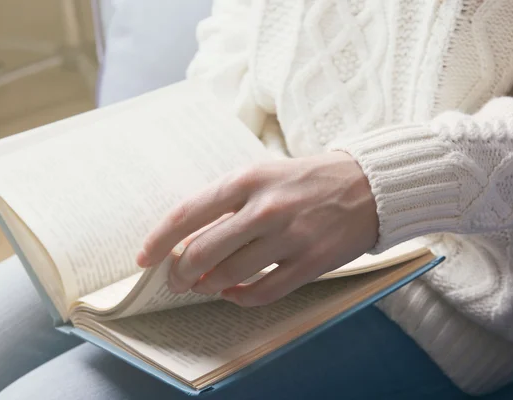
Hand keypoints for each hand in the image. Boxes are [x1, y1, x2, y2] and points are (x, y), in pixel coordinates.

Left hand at [136, 151, 378, 306]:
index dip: (159, 240)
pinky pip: (263, 292)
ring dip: (208, 286)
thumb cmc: (308, 180)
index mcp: (248, 179)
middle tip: (176, 280)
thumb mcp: (264, 174)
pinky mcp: (311, 263)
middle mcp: (265, 208)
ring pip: (229, 276)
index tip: (143, 258)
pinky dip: (240, 298)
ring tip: (205, 285)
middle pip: (202, 252)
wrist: (369, 186)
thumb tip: (189, 239)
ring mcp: (290, 237)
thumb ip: (227, 203)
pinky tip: (233, 293)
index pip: (187, 214)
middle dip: (180, 273)